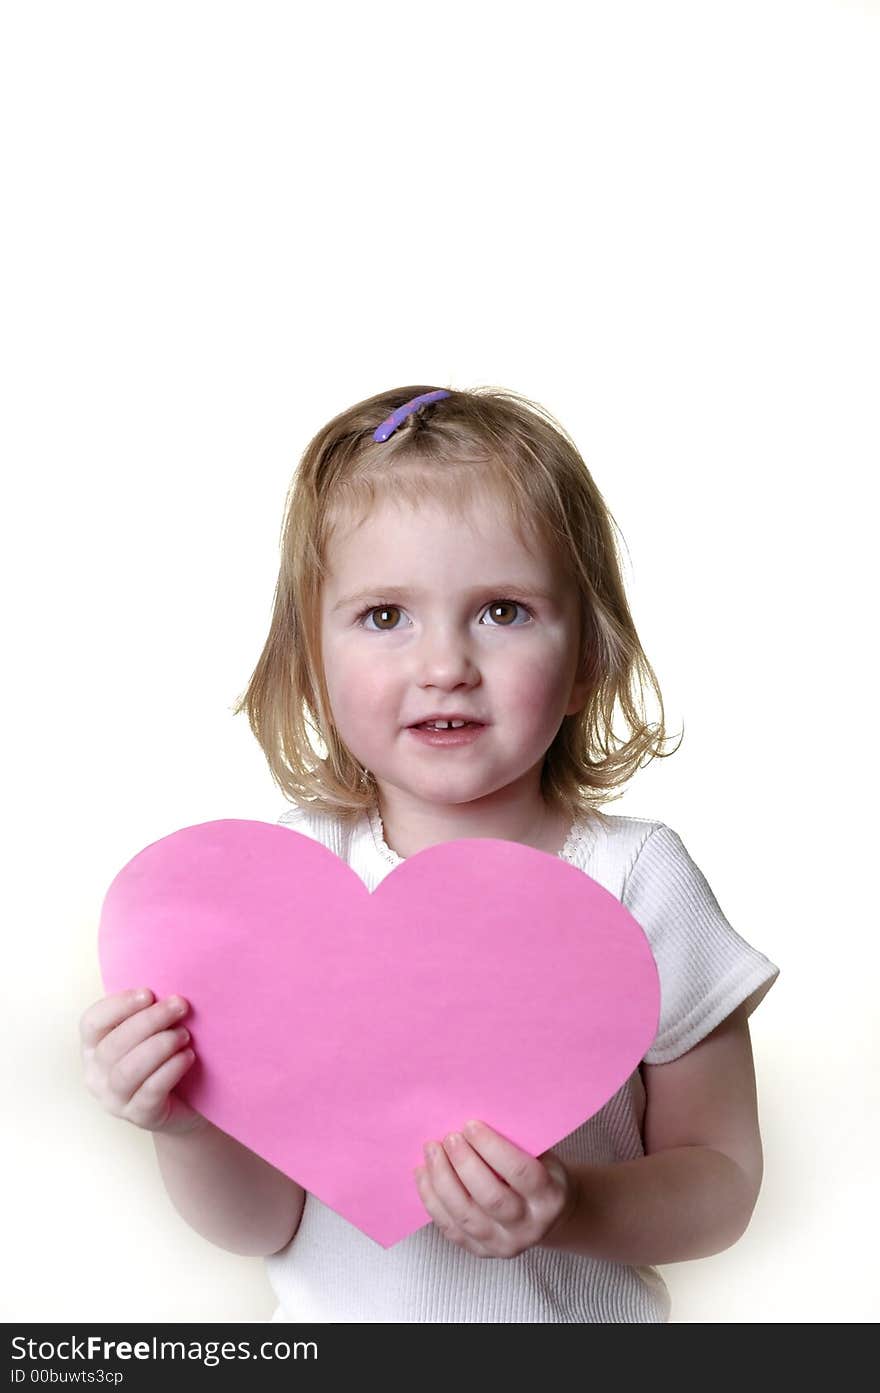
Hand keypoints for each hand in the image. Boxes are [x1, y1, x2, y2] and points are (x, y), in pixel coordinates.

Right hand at [80, 988, 205, 1135]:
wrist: (185, 1104)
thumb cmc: (164, 1058)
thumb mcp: (150, 1032)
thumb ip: (147, 1012)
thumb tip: (165, 989)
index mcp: (92, 1048)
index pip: (91, 1023)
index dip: (118, 1005)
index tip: (148, 993)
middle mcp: (96, 1076)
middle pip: (112, 1045)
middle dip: (148, 1021)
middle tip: (179, 1006)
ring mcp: (115, 1101)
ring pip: (127, 1070)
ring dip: (159, 1046)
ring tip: (185, 1034)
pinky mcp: (140, 1117)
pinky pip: (150, 1092)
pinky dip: (171, 1069)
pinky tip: (188, 1056)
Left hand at [414, 1119, 579, 1257]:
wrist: (547, 1215)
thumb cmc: (540, 1172)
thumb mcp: (542, 1155)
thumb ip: (517, 1141)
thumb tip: (479, 1110)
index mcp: (549, 1197)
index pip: (519, 1172)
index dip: (491, 1147)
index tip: (470, 1125)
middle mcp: (529, 1227)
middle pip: (490, 1198)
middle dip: (464, 1164)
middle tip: (448, 1137)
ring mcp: (504, 1244)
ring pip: (465, 1216)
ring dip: (442, 1180)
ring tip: (431, 1151)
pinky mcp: (481, 1251)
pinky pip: (450, 1228)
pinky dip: (432, 1200)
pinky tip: (423, 1174)